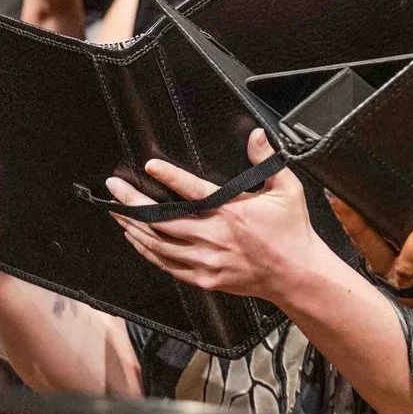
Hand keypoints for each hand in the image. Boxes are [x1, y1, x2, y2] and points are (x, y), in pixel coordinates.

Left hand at [105, 131, 332, 304]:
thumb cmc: (291, 231)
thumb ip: (267, 161)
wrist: (296, 274)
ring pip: (159, 244)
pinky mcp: (205, 278)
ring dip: (135, 228)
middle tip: (116, 189)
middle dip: (134, 203)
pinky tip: (137, 241)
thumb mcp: (288, 189)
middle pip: (163, 219)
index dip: (169, 177)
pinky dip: (148, 251)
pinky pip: (167, 264)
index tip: (150, 166)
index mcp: (233, 211)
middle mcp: (215, 236)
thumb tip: (255, 135)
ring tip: (117, 213)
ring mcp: (207, 260)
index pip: (193, 190)